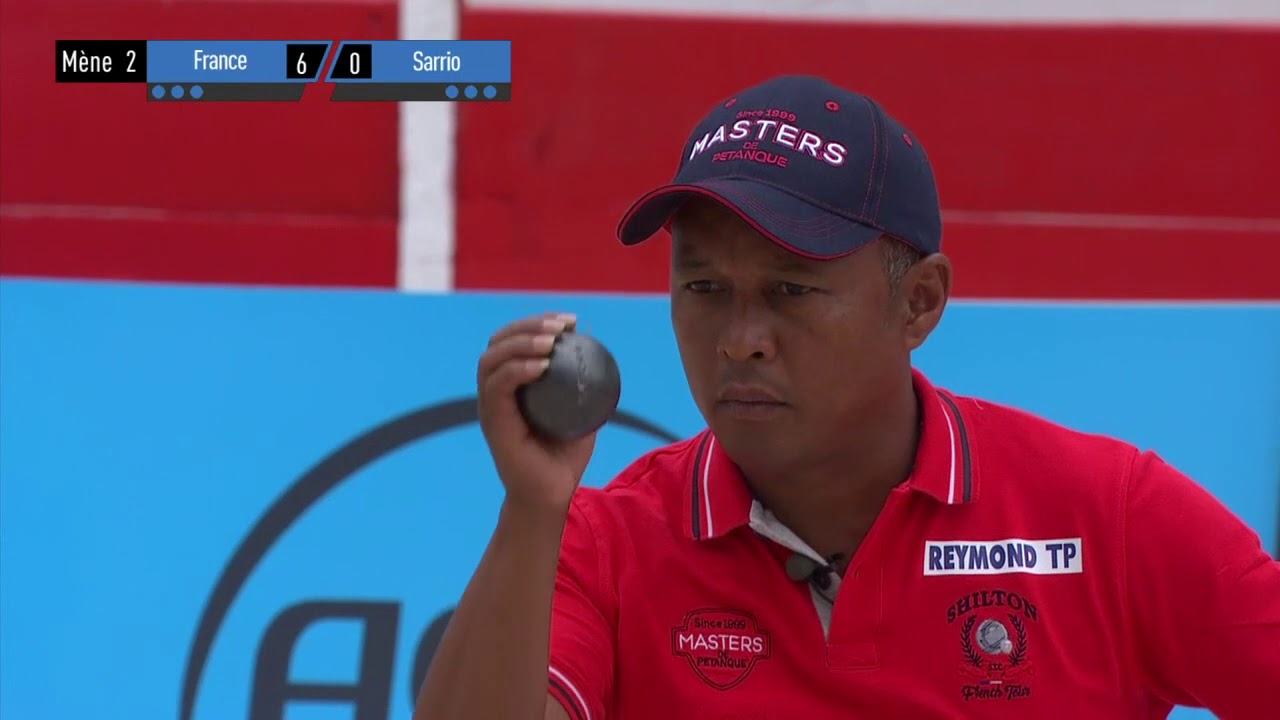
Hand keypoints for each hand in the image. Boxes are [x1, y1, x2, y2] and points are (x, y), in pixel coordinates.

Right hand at [476, 312, 598, 513]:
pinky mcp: (493, 423)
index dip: (536, 322)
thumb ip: (582, 389)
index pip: (512, 340)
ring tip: (552, 341)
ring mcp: (490, 407)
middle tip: (562, 326)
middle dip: (530, 325)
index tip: (570, 320)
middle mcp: (495, 392)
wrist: (551, 496)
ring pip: (492, 360)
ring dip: (522, 343)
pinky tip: (542, 365)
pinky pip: (497, 387)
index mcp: (510, 386)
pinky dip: (517, 370)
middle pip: (498, 342)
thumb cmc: (563, 458)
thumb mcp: (580, 415)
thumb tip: (600, 359)